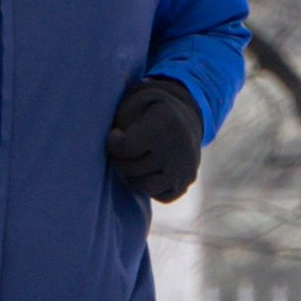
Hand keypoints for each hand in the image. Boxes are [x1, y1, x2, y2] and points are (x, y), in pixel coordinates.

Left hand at [105, 76, 201, 201]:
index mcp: (165, 122)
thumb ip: (120, 122)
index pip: (124, 147)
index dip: (113, 142)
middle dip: (120, 160)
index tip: (116, 134)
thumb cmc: (147, 111)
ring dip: (134, 176)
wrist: (184, 117)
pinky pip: (162, 196)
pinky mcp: (188, 181)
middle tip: (122, 150)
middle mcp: (180, 147)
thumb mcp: (134, 103)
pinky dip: (152, 187)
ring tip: (135, 161)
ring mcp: (187, 167)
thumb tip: (111, 150)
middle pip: (132, 168)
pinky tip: (150, 171)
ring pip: (146, 186)